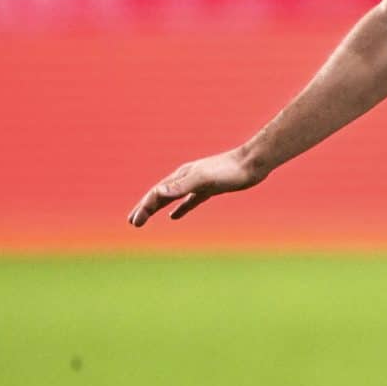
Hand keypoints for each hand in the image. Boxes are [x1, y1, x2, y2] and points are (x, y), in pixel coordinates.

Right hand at [129, 148, 264, 225]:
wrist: (253, 163)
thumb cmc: (229, 171)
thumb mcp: (203, 180)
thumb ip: (180, 186)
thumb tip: (157, 193)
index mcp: (181, 176)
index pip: (156, 194)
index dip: (144, 208)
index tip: (134, 223)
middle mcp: (186, 178)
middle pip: (160, 195)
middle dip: (145, 208)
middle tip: (132, 222)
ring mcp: (198, 183)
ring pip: (172, 197)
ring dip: (158, 207)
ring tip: (146, 217)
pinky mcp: (210, 188)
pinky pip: (189, 200)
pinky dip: (180, 208)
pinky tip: (175, 216)